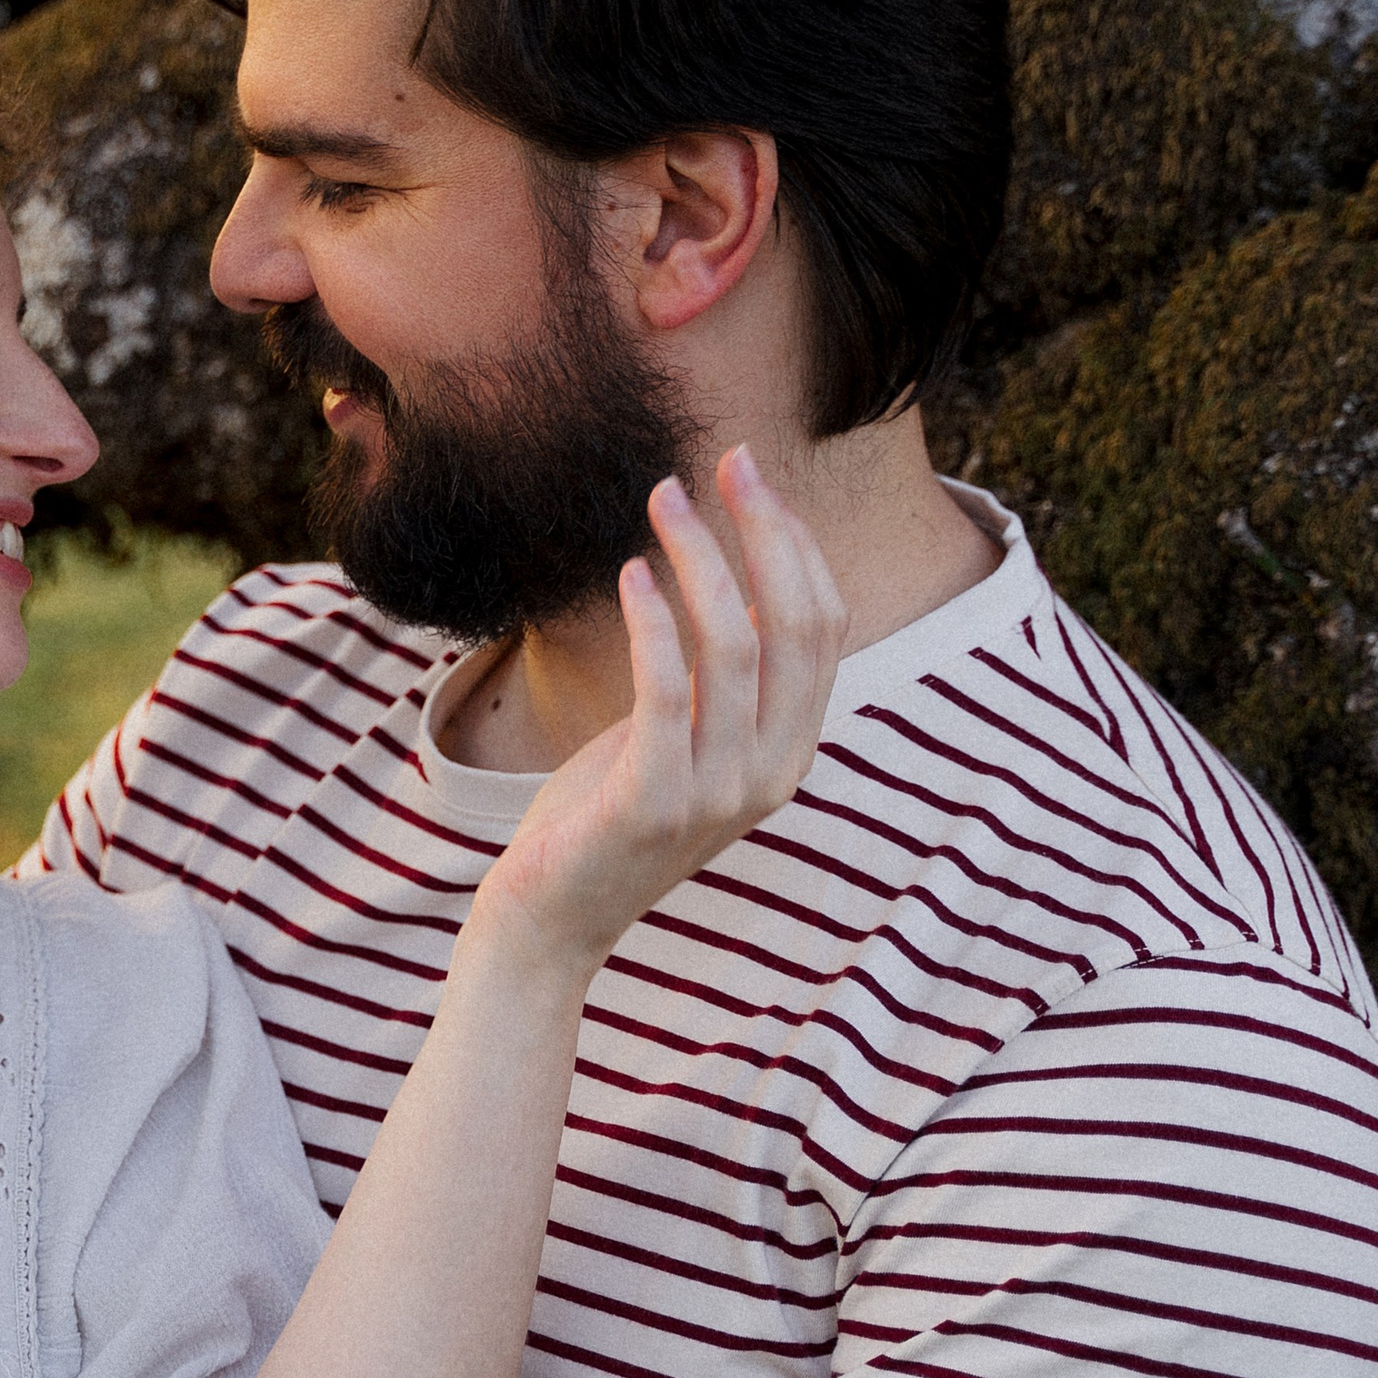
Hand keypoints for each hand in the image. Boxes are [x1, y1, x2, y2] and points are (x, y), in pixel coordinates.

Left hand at [474, 447, 845, 980]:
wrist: (552, 918)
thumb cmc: (606, 812)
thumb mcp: (682, 736)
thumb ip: (721, 679)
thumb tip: (740, 578)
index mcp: (789, 751)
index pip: (825, 628)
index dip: (797, 543)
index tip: (752, 475)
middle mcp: (770, 773)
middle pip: (798, 626)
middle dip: (768, 531)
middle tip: (727, 460)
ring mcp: (717, 795)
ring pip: (736, 648)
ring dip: (701, 559)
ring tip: (663, 499)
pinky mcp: (653, 804)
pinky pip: (666, 693)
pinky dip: (653, 624)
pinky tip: (630, 574)